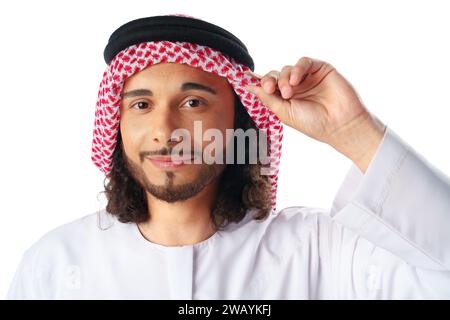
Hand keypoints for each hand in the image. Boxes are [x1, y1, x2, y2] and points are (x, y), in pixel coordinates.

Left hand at [244, 57, 386, 171]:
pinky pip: (304, 62)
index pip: (268, 85)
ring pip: (287, 68)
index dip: (257, 81)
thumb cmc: (313, 123)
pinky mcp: (321, 69)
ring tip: (288, 92)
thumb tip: (248, 86)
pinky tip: (295, 81)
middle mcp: (295, 87)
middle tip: (270, 89)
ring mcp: (308, 78)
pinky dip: (297, 69)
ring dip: (284, 78)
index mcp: (285, 99)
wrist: (339, 125)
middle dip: (270, 80)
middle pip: (275, 75)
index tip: (243, 77)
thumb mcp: (284, 112)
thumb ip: (267, 98)